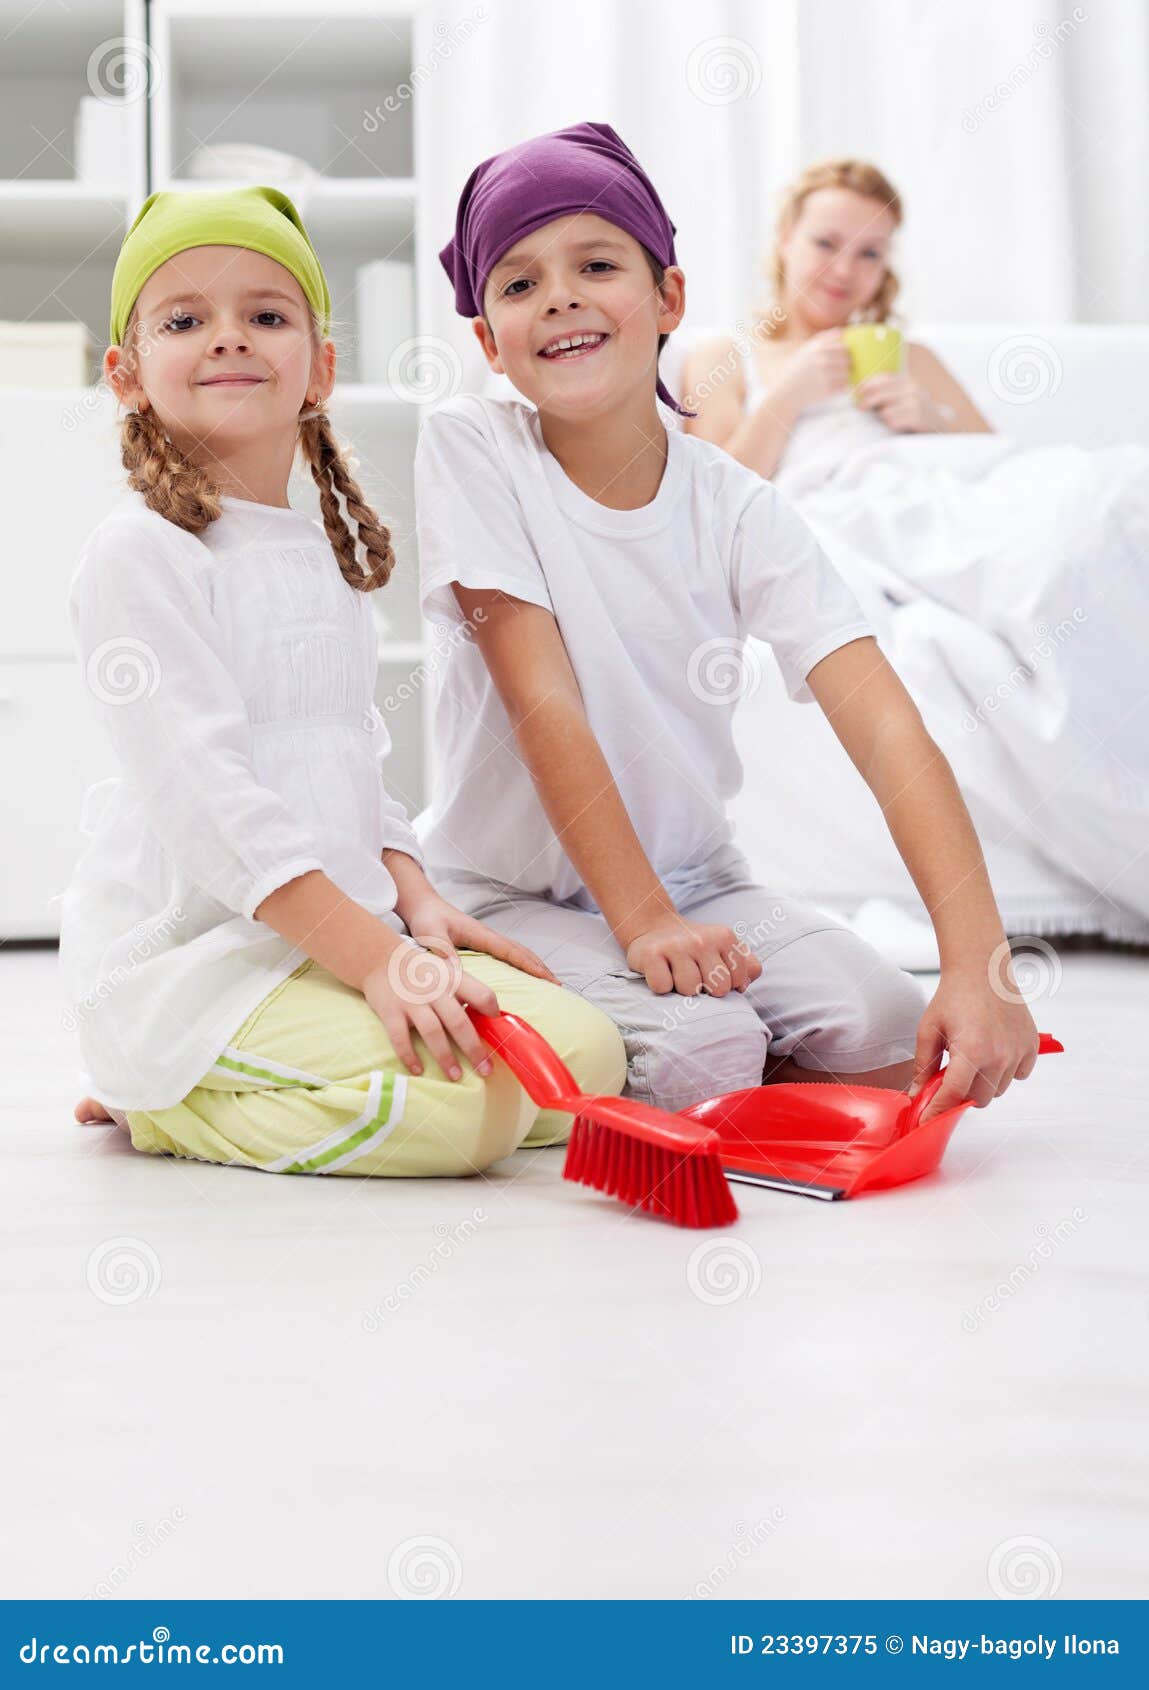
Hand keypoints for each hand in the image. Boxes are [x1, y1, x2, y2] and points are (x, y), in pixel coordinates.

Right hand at [368, 893, 561, 1080]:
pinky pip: (400, 1038)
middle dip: (473, 1049)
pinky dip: (409, 1056)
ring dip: (445, 1057)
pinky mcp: (391, 1012)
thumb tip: (488, 1018)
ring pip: (432, 1032)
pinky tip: (418, 1070)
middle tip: (485, 1070)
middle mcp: (434, 990)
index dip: (492, 1011)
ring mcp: (412, 1002)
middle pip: (459, 1021)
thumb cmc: (421, 971)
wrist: (380, 959)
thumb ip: (465, 991)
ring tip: (456, 1076)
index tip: (497, 1029)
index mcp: (453, 979)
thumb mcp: (446, 972)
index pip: (482, 994)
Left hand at [396, 890, 560, 987]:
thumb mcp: (432, 936)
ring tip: (547, 982)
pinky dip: (519, 964)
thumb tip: (458, 976)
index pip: (513, 952)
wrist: (421, 904)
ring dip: (533, 966)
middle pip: (522, 952)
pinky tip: (520, 974)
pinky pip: (506, 955)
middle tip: (558, 986)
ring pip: (516, 953)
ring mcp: (485, 939)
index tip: (549, 980)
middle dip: (540, 968)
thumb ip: (444, 953)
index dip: (532, 967)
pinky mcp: (479, 943)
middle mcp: (488, 936)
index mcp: (481, 935)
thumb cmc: (426, 918)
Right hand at [624, 917, 762, 996]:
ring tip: (676, 973)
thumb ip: (747, 966)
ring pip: (690, 990)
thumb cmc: (694, 948)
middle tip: (694, 975)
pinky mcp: (651, 954)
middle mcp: (702, 940)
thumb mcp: (725, 949)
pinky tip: (661, 972)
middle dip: (706, 989)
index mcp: (725, 937)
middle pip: (718, 989)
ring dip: (682, 988)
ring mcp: (676, 946)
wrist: (654, 928)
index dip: (725, 984)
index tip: (712, 974)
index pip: (737, 981)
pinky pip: (662, 987)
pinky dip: (661, 986)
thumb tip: (743, 985)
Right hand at [777, 328, 852, 409]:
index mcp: (818, 348)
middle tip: (836, 370)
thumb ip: (824, 340)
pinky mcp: (828, 390)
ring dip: (843, 376)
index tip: (839, 357)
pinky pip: (844, 386)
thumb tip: (841, 331)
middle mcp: (823, 360)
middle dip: (845, 364)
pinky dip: (840, 387)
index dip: (844, 352)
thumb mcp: (807, 350)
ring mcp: (826, 375)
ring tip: (833, 379)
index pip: (843, 345)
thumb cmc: (798, 370)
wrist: (786, 392)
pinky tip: (830, 388)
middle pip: (847, 359)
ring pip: (847, 373)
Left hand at [855, 371, 947, 432]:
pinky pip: (895, 421)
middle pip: (881, 393)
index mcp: (906, 381)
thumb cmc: (913, 414)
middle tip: (861, 407)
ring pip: (886, 410)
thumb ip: (885, 395)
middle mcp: (912, 388)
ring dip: (883, 417)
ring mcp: (917, 402)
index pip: (882, 378)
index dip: (867, 385)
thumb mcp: (901, 399)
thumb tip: (859, 395)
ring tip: (886, 420)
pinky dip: (892, 425)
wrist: (937, 426)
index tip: (857, 393)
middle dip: (868, 401)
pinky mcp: (919, 417)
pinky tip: (895, 426)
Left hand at [908, 968, 1041, 1123]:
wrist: (983, 970)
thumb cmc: (953, 996)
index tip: (927, 1122)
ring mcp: (1018, 1052)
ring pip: (998, 1089)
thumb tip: (917, 1092)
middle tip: (952, 1075)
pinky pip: (1018, 1075)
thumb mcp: (929, 1028)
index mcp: (971, 1052)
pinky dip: (1006, 1071)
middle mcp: (999, 1056)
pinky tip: (993, 1051)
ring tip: (972, 1057)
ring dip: (984, 1082)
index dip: (937, 1111)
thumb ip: (923, 1064)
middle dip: (962, 1093)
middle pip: (979, 1099)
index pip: (952, 1095)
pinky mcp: (1031, 1046)